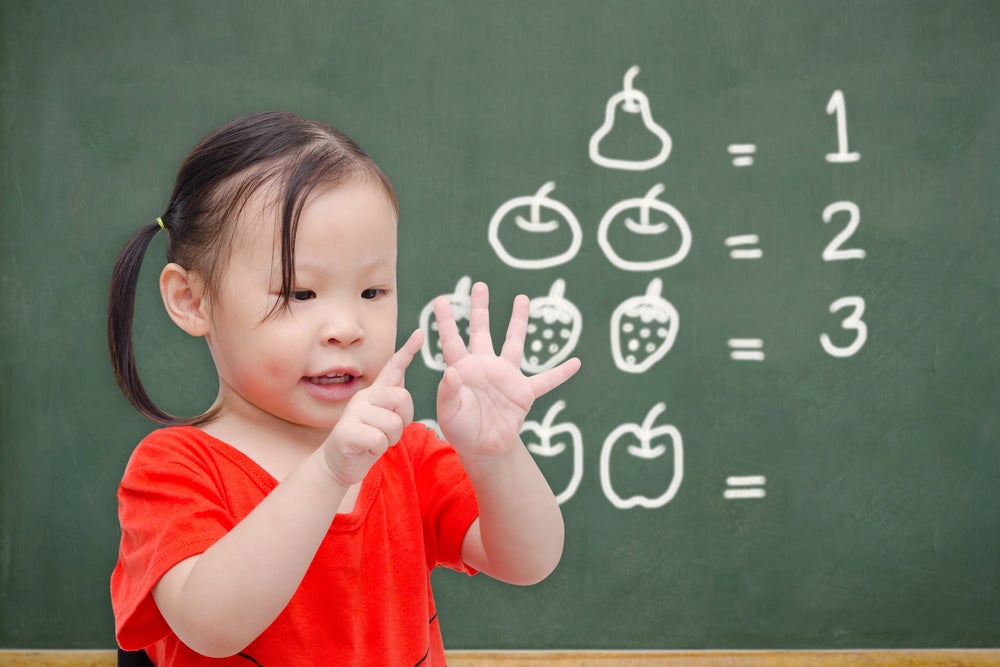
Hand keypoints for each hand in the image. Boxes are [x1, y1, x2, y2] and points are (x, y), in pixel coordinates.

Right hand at [321, 329, 422, 486]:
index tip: (420, 333)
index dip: (408, 350)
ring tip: (376, 441)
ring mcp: (353, 413)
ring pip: (393, 423)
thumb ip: (391, 401)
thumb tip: (401, 379)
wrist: (339, 464)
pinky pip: (379, 439)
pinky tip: (366, 448)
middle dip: (404, 419)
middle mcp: (363, 397)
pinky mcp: (346, 432)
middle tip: (390, 432)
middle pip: (402, 398)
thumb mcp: (382, 418)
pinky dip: (378, 449)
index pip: (393, 367)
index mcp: (375, 393)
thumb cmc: (366, 441)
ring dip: (391, 439)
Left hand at [433, 282, 580, 461]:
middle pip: (481, 331)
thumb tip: (451, 371)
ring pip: (514, 343)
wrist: (483, 448)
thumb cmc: (461, 429)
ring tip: (522, 298)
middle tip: (479, 285)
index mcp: (464, 369)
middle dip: (480, 308)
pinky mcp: (523, 392)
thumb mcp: (448, 413)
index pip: (452, 340)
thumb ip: (448, 392)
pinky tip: (576, 362)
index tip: (440, 299)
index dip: (445, 321)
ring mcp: (506, 377)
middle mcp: (485, 366)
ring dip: (518, 322)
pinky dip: (561, 373)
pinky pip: (546, 380)